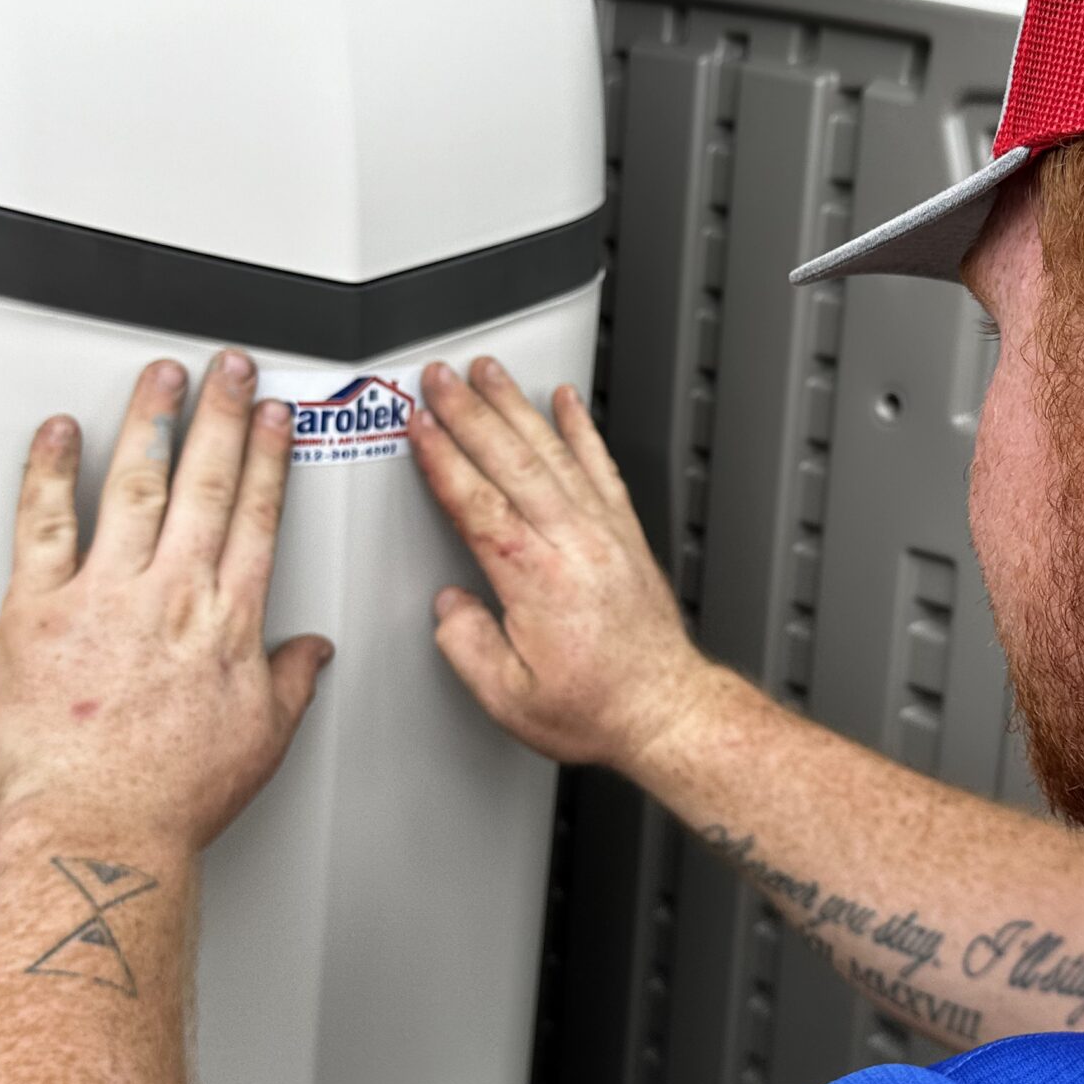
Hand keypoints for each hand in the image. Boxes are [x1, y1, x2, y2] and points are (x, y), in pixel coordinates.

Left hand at [0, 353, 332, 856]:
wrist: (98, 833)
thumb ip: (289, 685)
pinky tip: (62, 435)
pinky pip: (44, 524)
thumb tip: (310, 657)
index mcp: (228, 623)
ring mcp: (104, 596)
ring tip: (163, 376)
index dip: (268, 458)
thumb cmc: (169, 800)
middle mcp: (172, 595)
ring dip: (153, 421)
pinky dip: (52, 472)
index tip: (273, 419)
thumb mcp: (260, 742)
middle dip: (223, 414)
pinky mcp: (37, 612)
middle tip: (229, 370)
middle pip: (207, 482)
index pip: (258, 516)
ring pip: (136, 485)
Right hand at [411, 357, 719, 770]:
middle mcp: (572, 544)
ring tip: (488, 371)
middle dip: (469, 411)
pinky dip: (582, 428)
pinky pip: (601, 466)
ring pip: (554, 451)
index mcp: (535, 579)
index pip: (476, 502)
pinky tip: (567, 401)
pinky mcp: (626, 533)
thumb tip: (450, 605)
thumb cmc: (596, 708)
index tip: (418, 424)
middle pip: (511, 460)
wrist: (666, 711)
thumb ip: (467, 647)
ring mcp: (604, 533)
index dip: (443, 458)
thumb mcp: (509, 699)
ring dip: (516, 405)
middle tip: (440, 377)